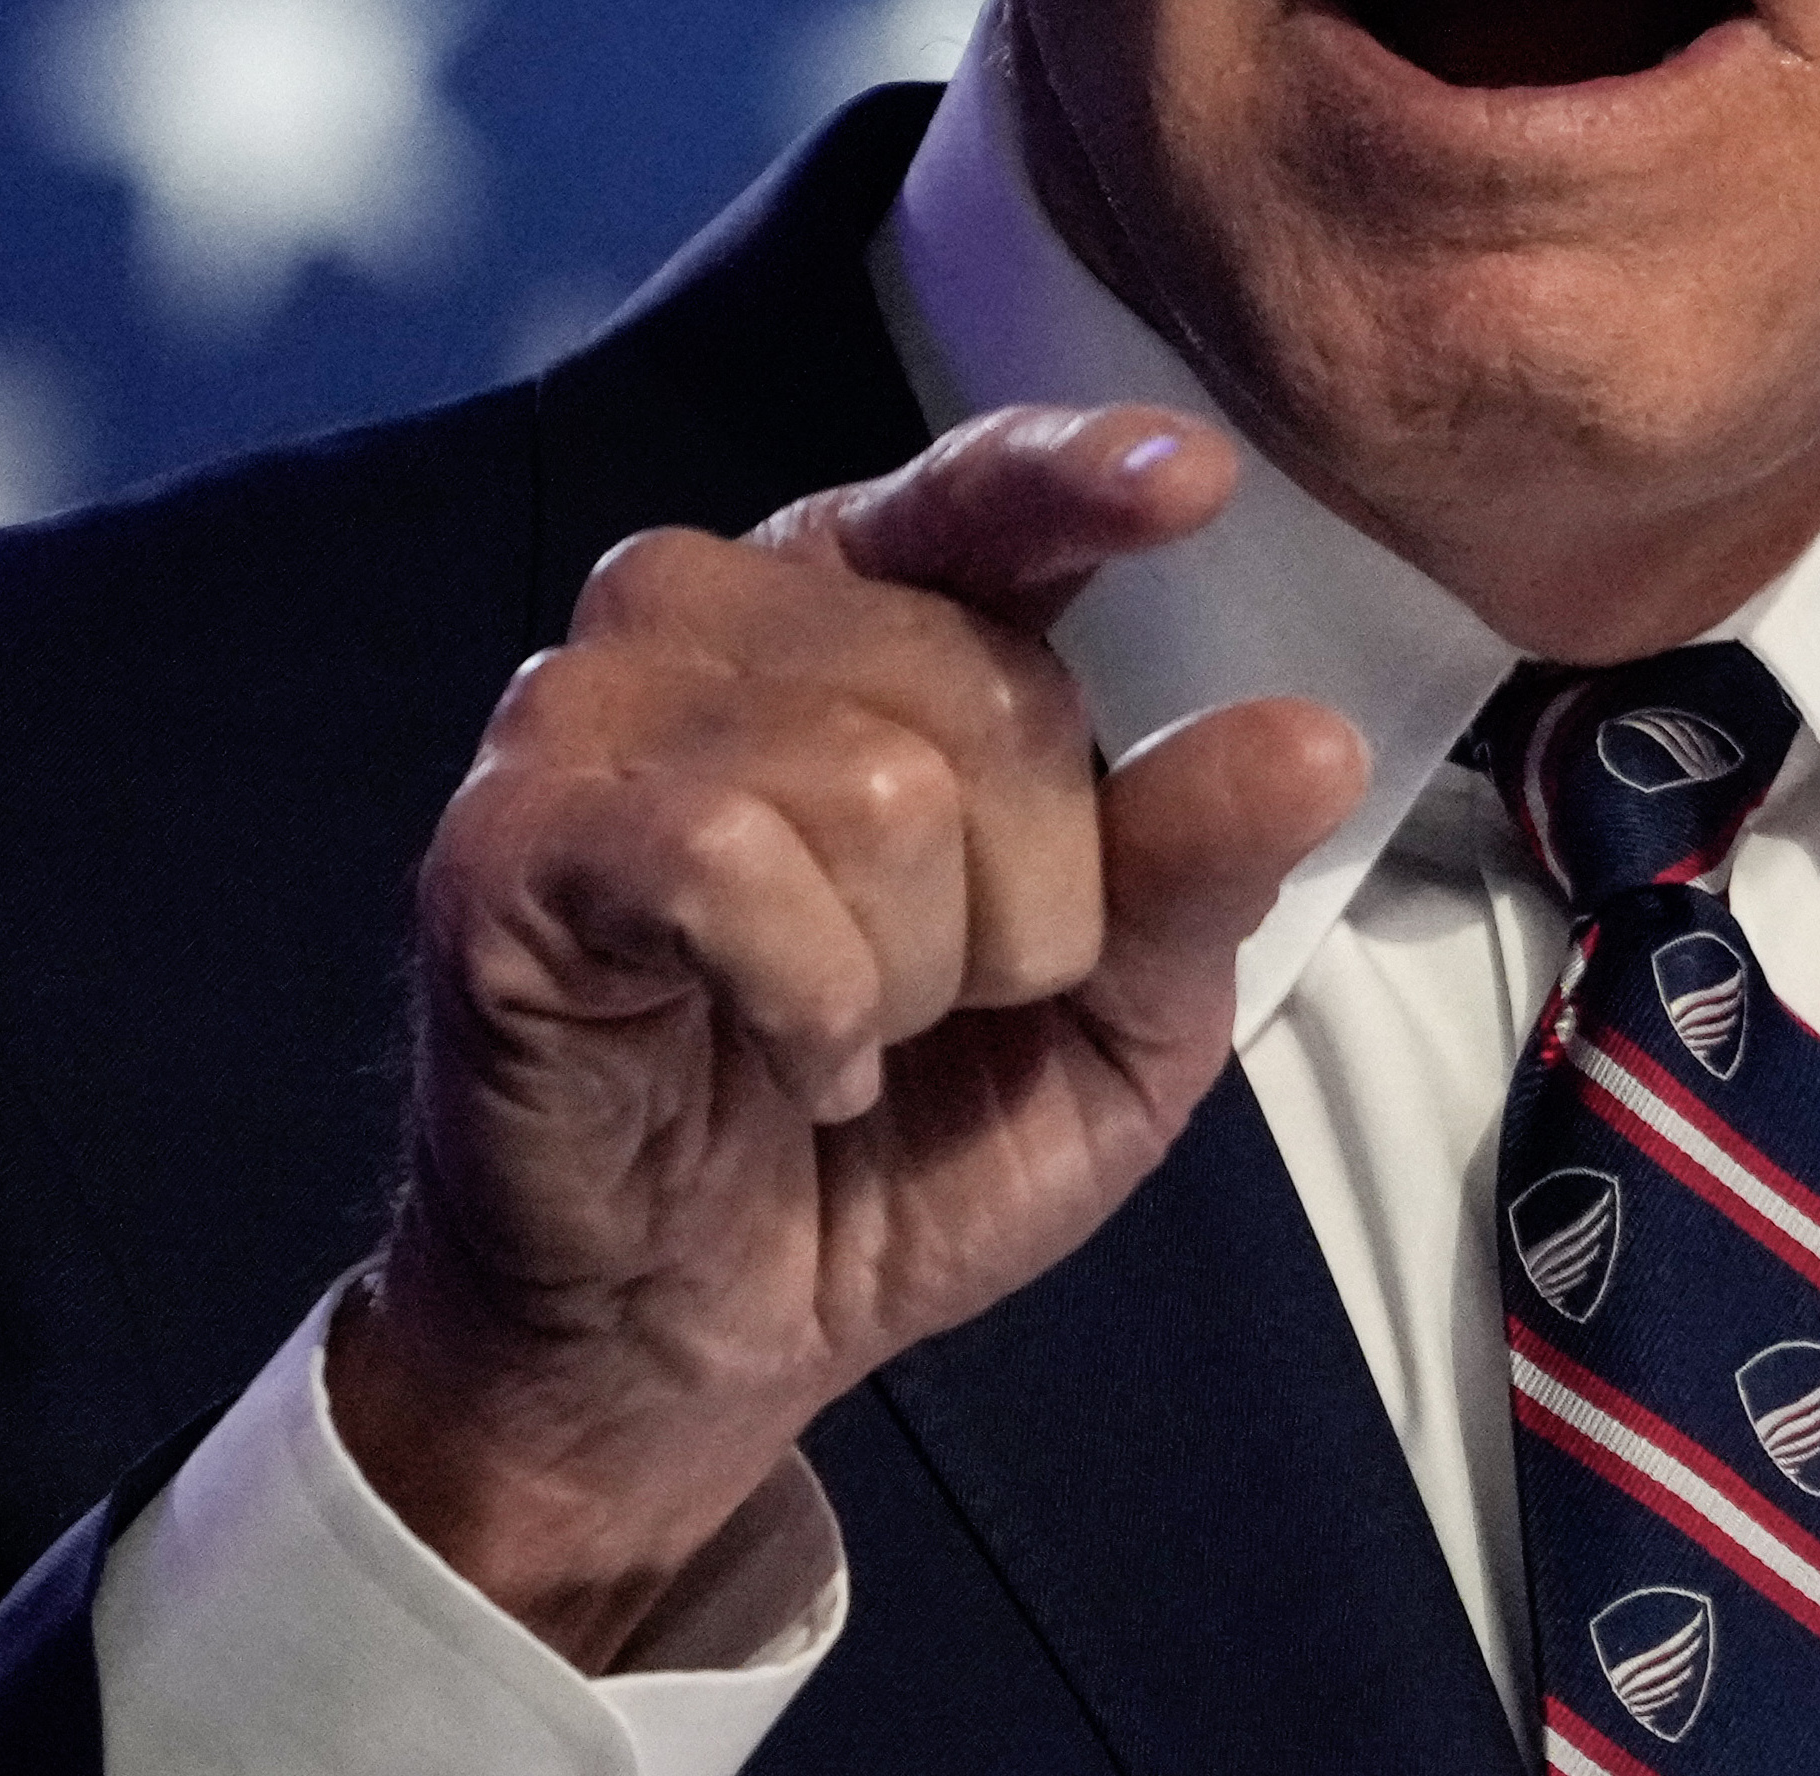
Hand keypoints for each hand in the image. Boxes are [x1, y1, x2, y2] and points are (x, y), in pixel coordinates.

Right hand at [330, 403, 1366, 1665]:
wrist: (692, 1343)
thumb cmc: (903, 1146)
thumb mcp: (1114, 1021)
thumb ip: (1196, 871)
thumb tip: (1314, 743)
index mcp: (864, 609)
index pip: (978, 496)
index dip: (1076, 476)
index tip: (1195, 482)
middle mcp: (713, 612)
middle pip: (985, 681)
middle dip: (1024, 898)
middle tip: (936, 1007)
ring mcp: (584, 712)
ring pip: (873, 778)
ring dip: (906, 969)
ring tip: (844, 1040)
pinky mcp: (505, 843)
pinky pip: (731, 863)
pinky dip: (807, 1001)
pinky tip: (786, 1061)